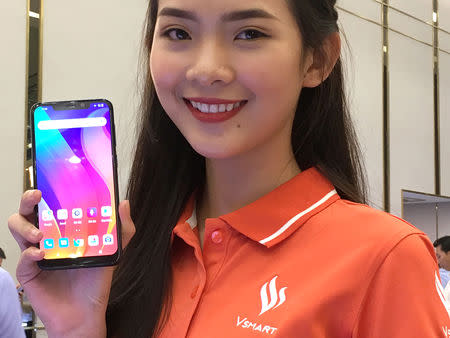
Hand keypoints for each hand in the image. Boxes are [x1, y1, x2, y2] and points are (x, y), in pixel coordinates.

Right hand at [8, 190, 134, 337]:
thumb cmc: (95, 281)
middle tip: (37, 196)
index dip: (48, 191)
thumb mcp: (112, 252)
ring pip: (17, 229)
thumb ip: (121, 229)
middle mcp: (47, 238)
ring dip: (25, 225)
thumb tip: (124, 203)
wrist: (85, 312)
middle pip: (28, 212)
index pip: (51, 205)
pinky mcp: (29, 273)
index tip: (51, 180)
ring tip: (40, 233)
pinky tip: (41, 254)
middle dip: (28, 200)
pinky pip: (22, 259)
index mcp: (64, 230)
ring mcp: (36, 254)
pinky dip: (29, 254)